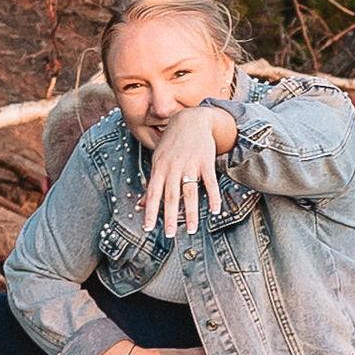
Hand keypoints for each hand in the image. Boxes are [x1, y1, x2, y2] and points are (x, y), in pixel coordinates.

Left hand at [141, 96, 239, 237]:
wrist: (191, 119)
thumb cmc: (172, 142)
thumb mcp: (158, 160)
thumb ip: (152, 183)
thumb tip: (139, 204)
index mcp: (159, 168)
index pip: (153, 193)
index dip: (150, 211)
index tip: (148, 228)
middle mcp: (173, 167)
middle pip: (171, 196)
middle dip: (170, 217)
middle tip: (170, 235)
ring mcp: (190, 164)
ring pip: (190, 192)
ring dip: (191, 213)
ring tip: (192, 229)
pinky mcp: (206, 161)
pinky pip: (210, 182)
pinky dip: (213, 196)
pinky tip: (215, 210)